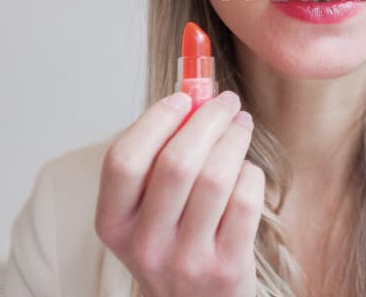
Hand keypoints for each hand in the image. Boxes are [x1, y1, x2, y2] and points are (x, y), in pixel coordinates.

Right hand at [94, 90, 262, 296]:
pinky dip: (251, 173)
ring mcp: (185, 261)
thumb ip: (160, 157)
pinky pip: (245, 201)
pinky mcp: (226, 268)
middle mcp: (144, 246)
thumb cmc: (176, 241)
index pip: (123, 160)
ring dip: (235, 139)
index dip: (155, 120)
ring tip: (241, 125)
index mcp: (114, 224)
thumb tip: (194, 95)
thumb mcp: (150, 210)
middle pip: (176, 163)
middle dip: (209, 119)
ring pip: (216, 177)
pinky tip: (247, 170)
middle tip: (227, 101)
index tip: (183, 98)